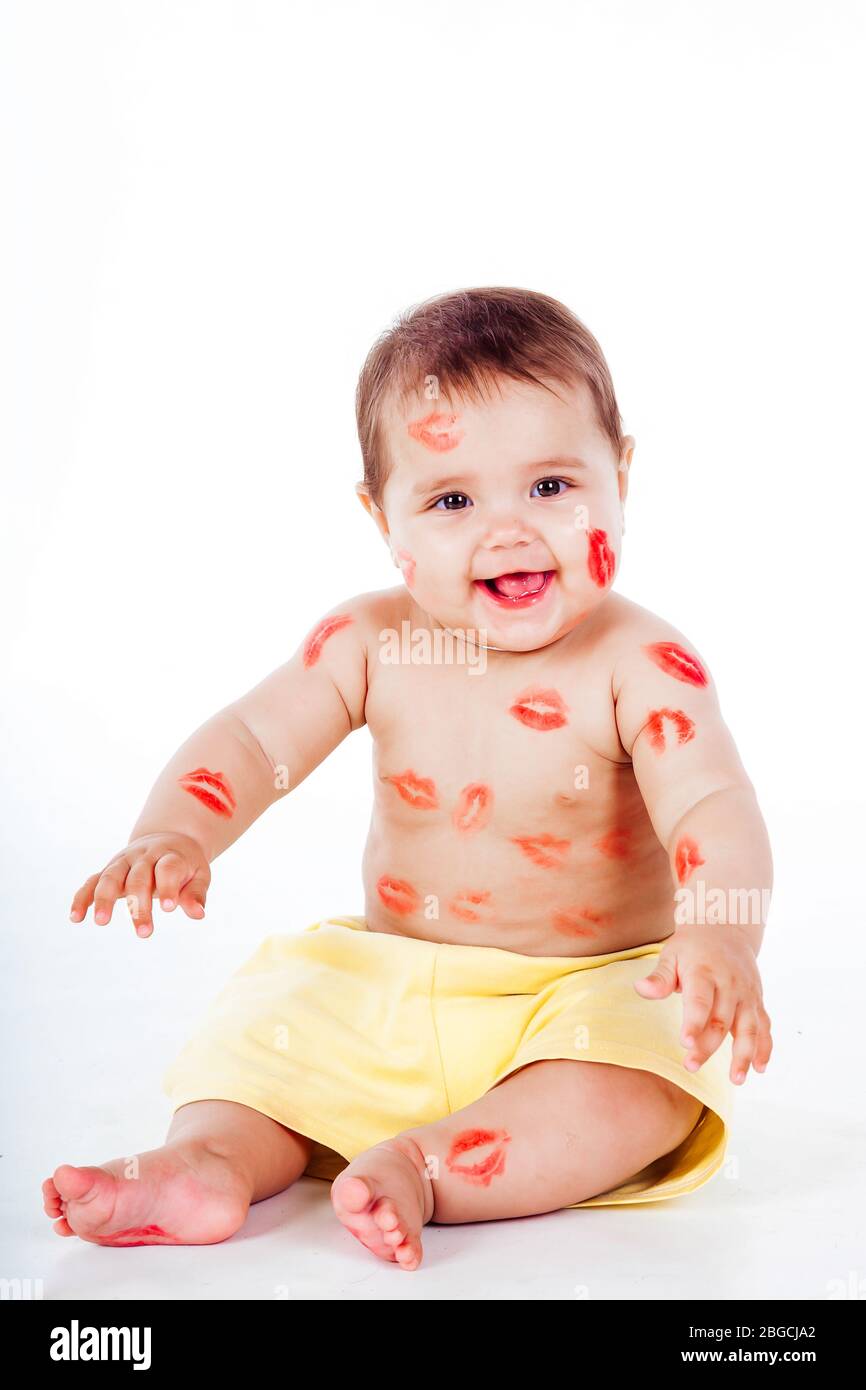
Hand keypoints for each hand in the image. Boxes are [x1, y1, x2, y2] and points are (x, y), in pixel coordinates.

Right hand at [69, 832, 210, 937]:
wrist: (167, 838)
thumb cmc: (184, 863)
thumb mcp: (199, 874)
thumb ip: (196, 893)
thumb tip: (198, 914)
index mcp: (169, 855)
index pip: (167, 869)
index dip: (168, 887)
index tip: (169, 909)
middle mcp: (143, 856)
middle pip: (138, 877)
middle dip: (139, 904)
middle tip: (144, 932)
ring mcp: (123, 861)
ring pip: (110, 877)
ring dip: (104, 899)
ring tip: (102, 922)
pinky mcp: (109, 870)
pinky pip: (92, 881)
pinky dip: (82, 897)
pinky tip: (76, 917)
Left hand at [633, 923, 772, 1085]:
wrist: (726, 927)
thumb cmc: (691, 947)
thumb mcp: (671, 954)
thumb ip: (659, 976)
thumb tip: (640, 989)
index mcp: (704, 972)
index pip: (700, 1001)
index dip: (694, 1023)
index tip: (685, 1043)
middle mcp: (729, 984)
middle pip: (721, 1020)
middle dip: (708, 1046)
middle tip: (690, 1066)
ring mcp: (746, 994)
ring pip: (748, 1027)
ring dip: (744, 1054)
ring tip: (736, 1079)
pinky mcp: (756, 1001)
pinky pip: (764, 1026)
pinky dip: (765, 1047)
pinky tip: (759, 1068)